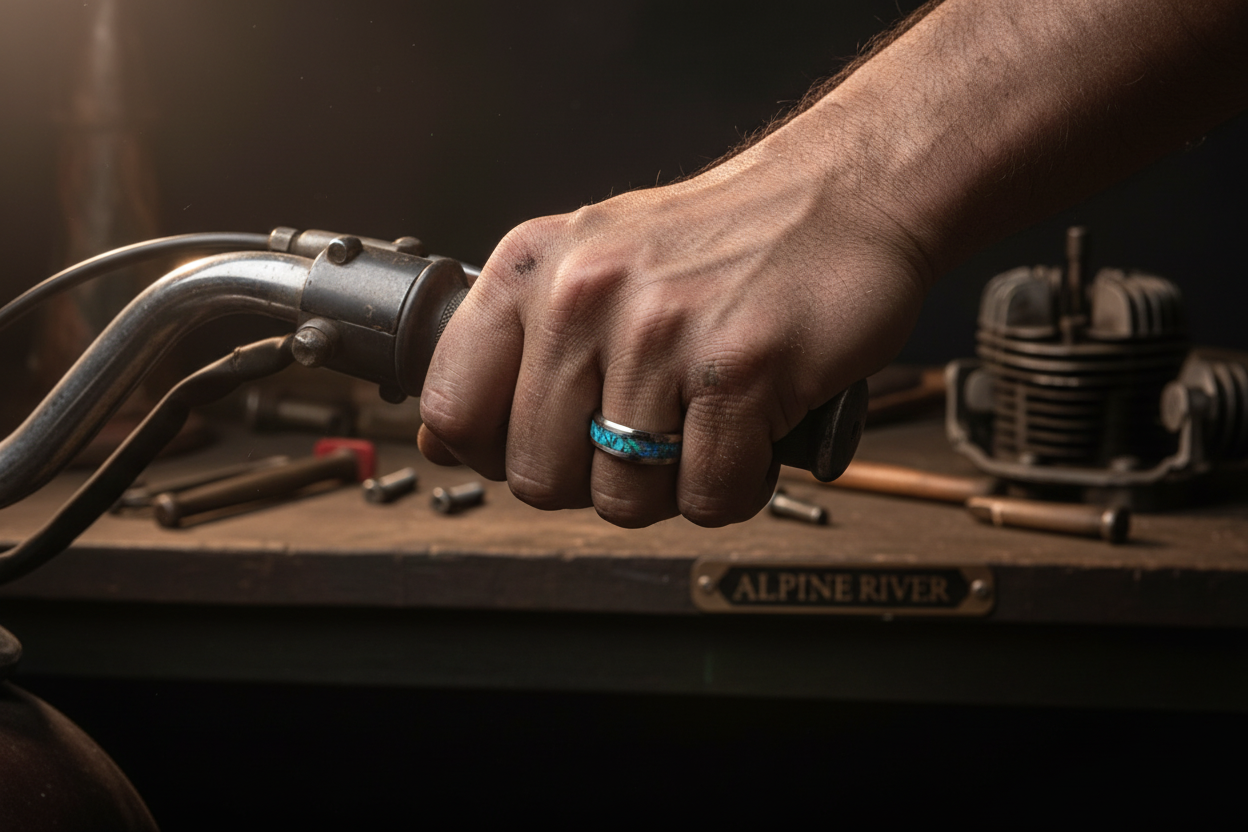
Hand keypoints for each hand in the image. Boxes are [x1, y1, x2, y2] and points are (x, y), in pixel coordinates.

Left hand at [418, 132, 932, 527]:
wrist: (842, 194)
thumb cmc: (721, 241)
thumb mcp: (592, 261)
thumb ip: (516, 345)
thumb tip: (443, 438)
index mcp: (533, 269)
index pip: (452, 408)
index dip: (496, 452)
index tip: (545, 443)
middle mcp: (584, 294)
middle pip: (538, 476)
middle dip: (595, 480)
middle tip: (646, 438)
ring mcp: (661, 332)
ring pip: (624, 498)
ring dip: (670, 487)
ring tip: (702, 427)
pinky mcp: (740, 369)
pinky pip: (707, 497)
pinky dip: (735, 486)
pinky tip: (750, 432)